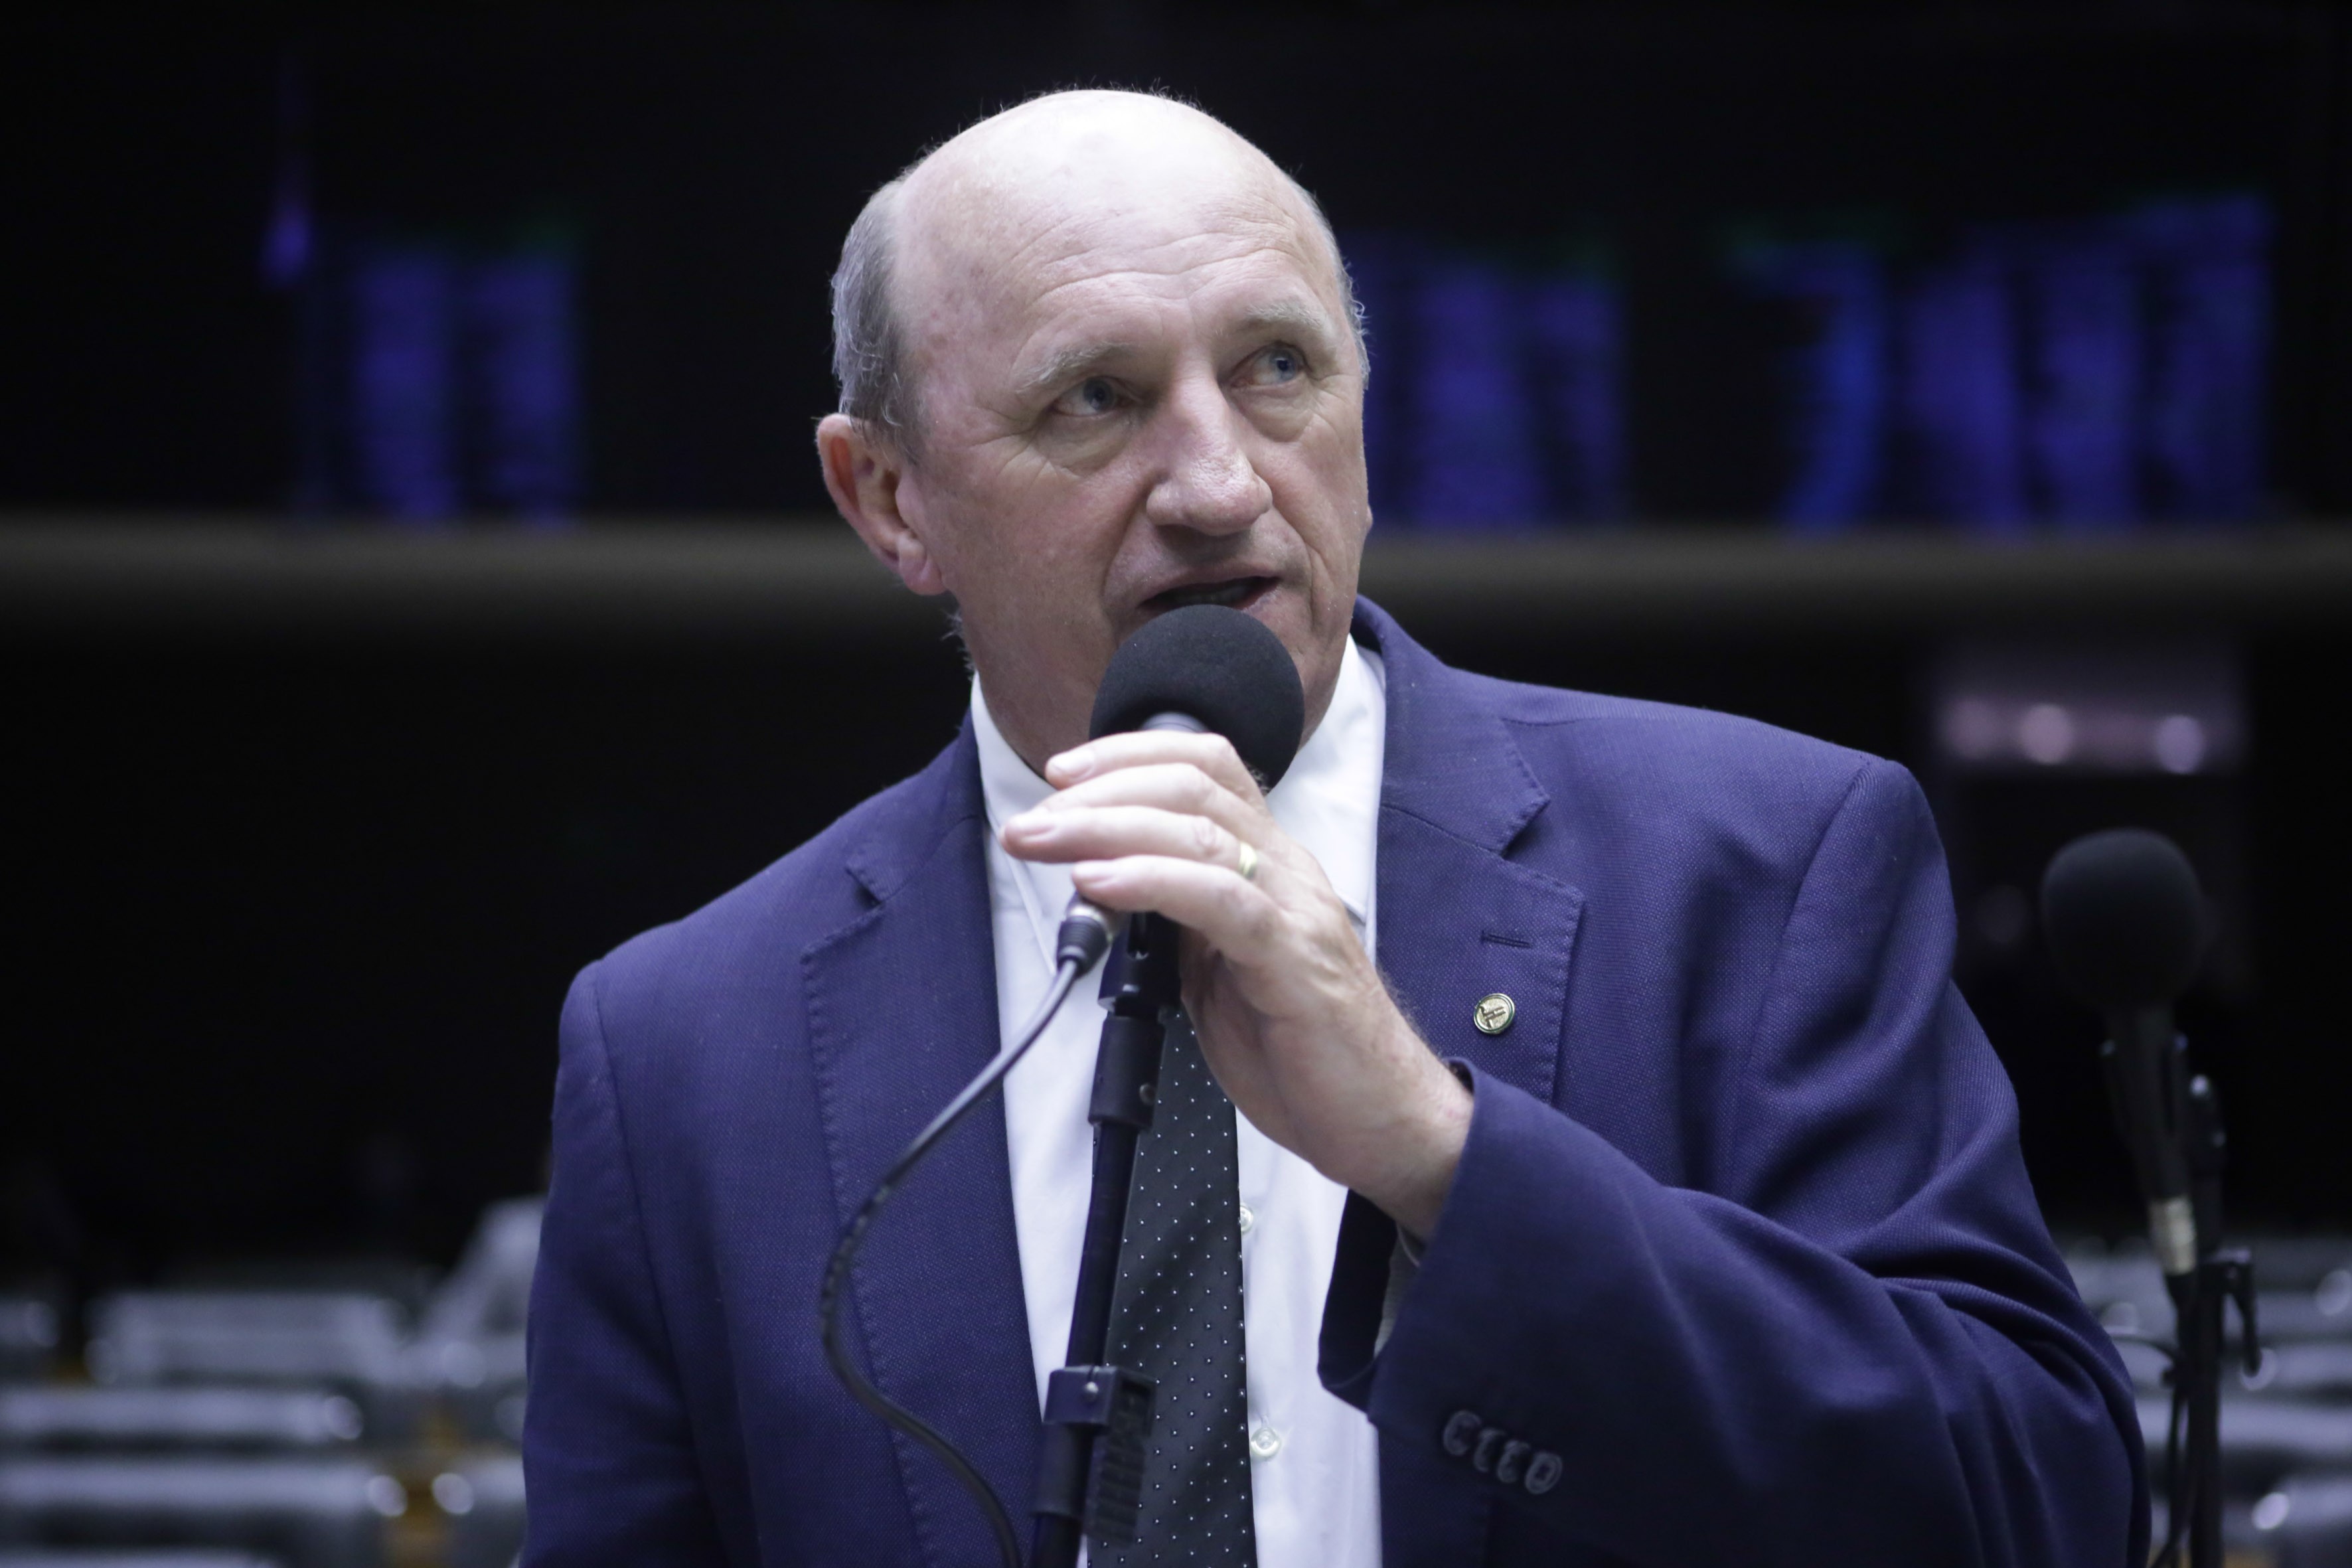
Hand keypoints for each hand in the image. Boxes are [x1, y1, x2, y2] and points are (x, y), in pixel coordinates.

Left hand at [999, 730, 1470, 1236]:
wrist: (1380, 1116)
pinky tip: (1097, 881)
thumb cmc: (1300, 1046)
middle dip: (1099, 791)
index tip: (1062, 776)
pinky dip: (1149, 880)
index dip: (1130, 755)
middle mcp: (1285, 870)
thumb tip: (1100, 888)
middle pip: (1191, 786)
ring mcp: (1294, 908)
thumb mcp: (1217, 967)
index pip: (1206, 768)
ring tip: (1043, 840)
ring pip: (1197, 831)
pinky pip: (1219, 899)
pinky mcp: (1294, 958)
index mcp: (1268, 864)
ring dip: (1105, 827)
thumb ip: (1174, 920)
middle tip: (1031, 821)